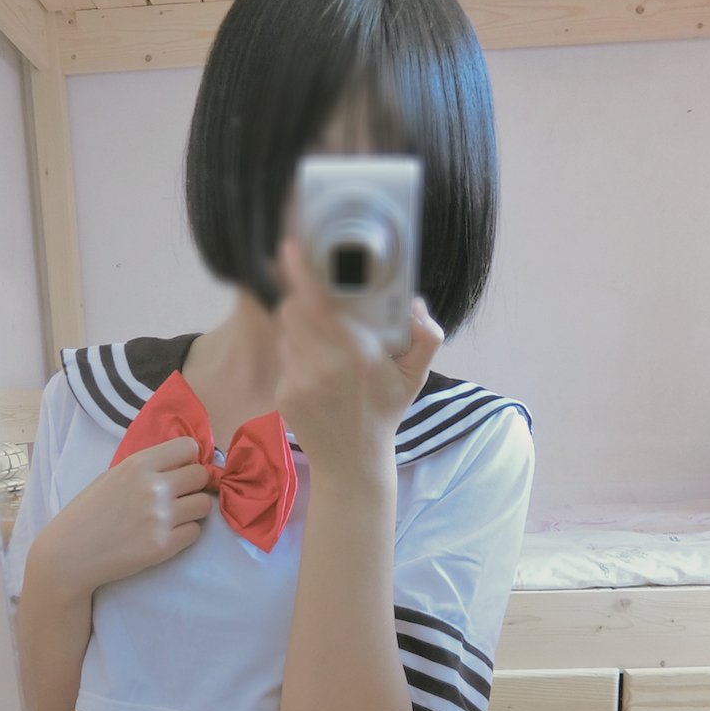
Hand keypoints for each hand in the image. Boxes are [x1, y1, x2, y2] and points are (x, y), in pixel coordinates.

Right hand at [37, 437, 212, 598]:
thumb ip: (147, 467)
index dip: (188, 459)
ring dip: (193, 509)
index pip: (188, 447)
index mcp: (138, 464)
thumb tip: (182, 462)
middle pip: (201, 475)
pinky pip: (195, 531)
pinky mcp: (165, 545)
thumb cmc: (89, 511)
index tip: (180, 469)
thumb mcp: (113, 475)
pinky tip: (165, 534)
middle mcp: (153, 487)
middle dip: (193, 484)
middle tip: (179, 495)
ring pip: (204, 504)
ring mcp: (161, 517)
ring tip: (173, 516)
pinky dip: (185, 533)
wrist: (71, 553)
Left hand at [274, 237, 443, 480]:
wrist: (353, 463)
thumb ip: (425, 337)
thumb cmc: (384, 413)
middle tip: (316, 300)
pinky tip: (316, 373)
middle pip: (293, 310)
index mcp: (356, 354)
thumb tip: (415, 304)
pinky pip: (284, 359)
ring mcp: (299, 381)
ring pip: (287, 333)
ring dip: (299, 329)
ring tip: (324, 345)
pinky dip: (296, 357)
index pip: (317, 302)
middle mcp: (323, 365)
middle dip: (301, 298)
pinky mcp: (284, 394)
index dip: (299, 272)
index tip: (289, 247)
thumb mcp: (414, 376)